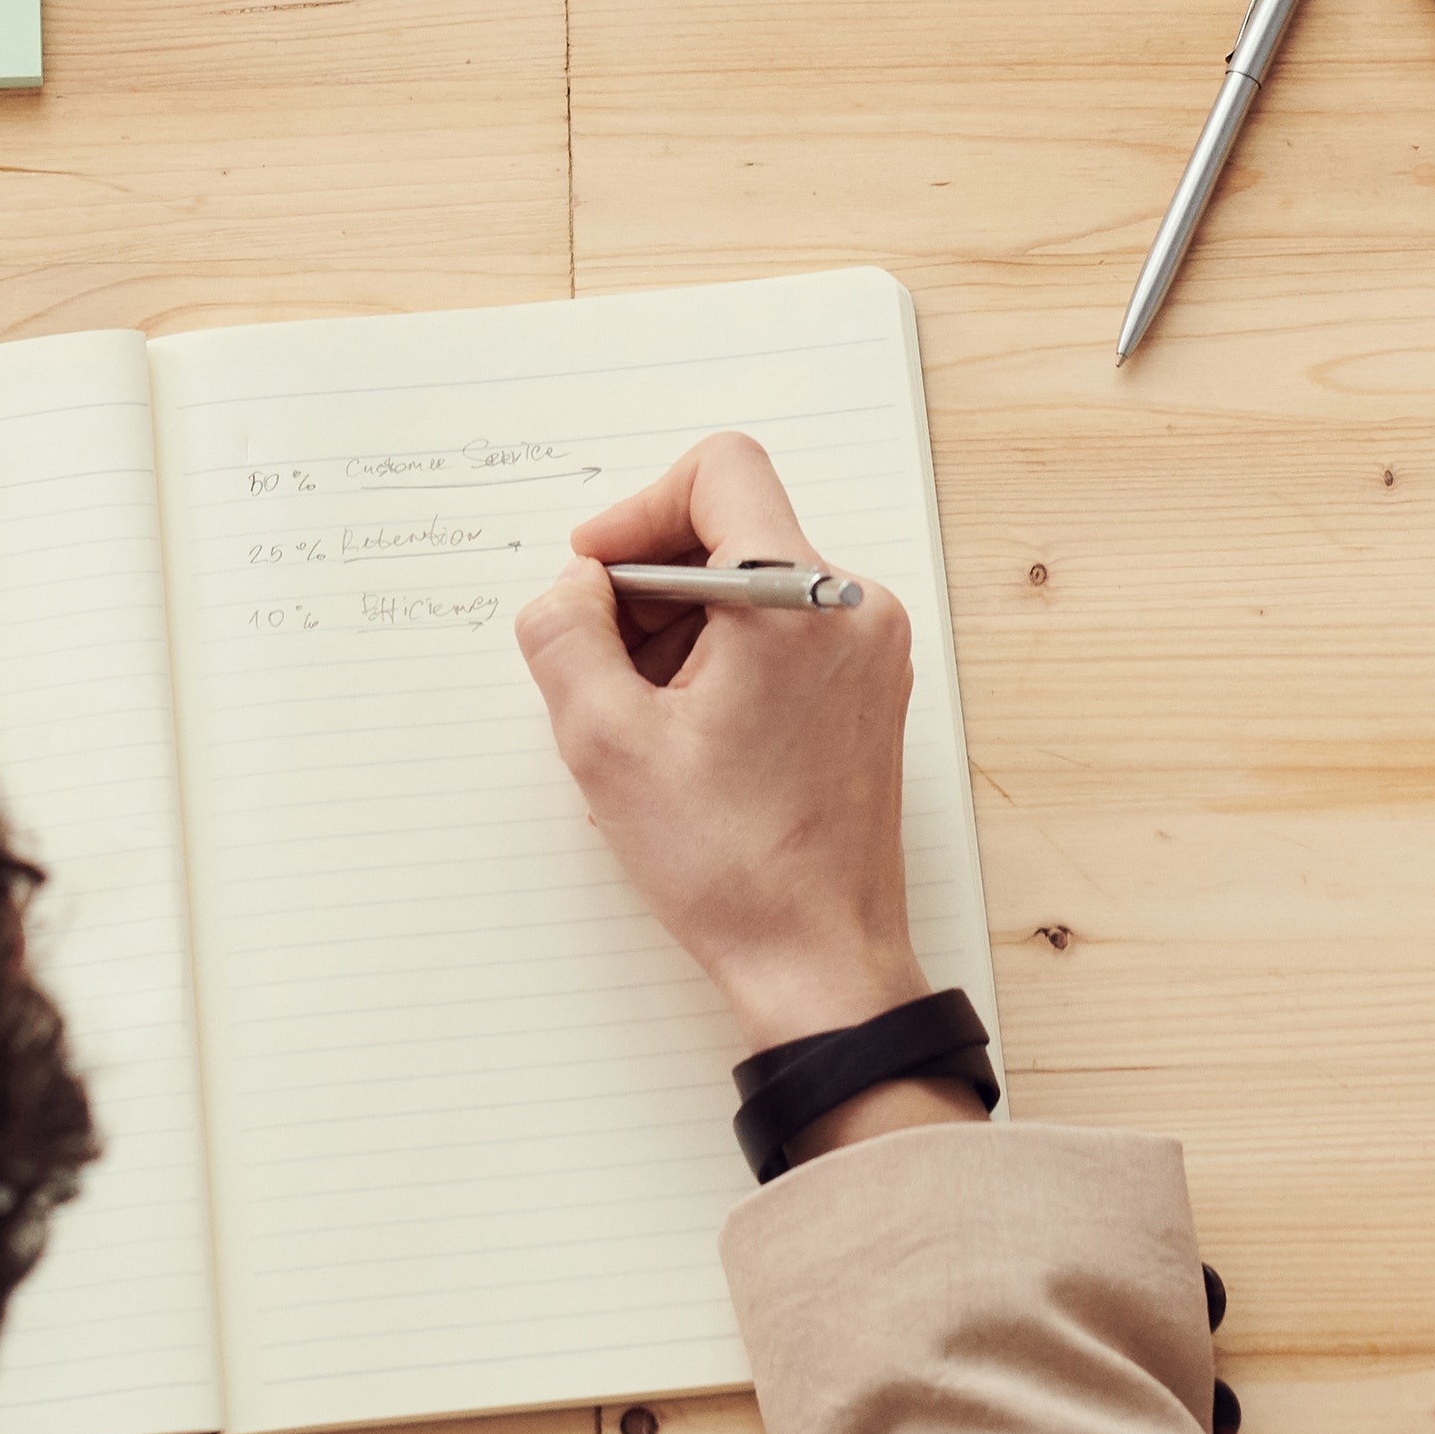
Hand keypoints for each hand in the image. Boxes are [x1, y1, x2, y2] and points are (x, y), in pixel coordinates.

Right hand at [513, 436, 931, 1071]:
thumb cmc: (731, 867)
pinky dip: (721, 664)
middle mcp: (851, 611)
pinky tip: (687, 743)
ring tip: (648, 726)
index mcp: (797, 603)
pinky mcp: (867, 691)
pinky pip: (780, 633)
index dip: (638, 510)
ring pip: (751, 587)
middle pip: (730, 532)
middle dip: (649, 590)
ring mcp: (869, 652)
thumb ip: (565, 634)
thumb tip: (573, 587)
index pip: (720, 472)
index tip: (596, 576)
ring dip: (680, 634)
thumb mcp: (605, 744)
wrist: (820, 961)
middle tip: (605, 674)